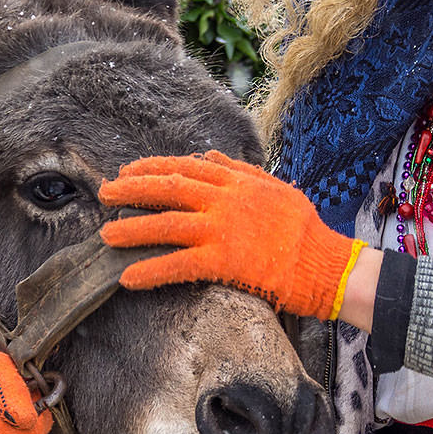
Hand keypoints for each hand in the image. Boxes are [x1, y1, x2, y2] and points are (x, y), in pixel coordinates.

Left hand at [98, 150, 366, 319]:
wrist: (328, 264)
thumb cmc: (307, 231)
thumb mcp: (277, 188)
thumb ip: (242, 170)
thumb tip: (210, 154)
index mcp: (238, 181)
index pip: (186, 167)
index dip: (153, 167)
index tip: (128, 170)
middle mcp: (226, 200)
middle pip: (169, 189)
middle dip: (132, 189)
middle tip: (104, 194)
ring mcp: (223, 229)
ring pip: (166, 224)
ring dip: (132, 229)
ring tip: (106, 235)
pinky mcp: (224, 260)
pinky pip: (177, 265)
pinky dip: (150, 270)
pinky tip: (127, 278)